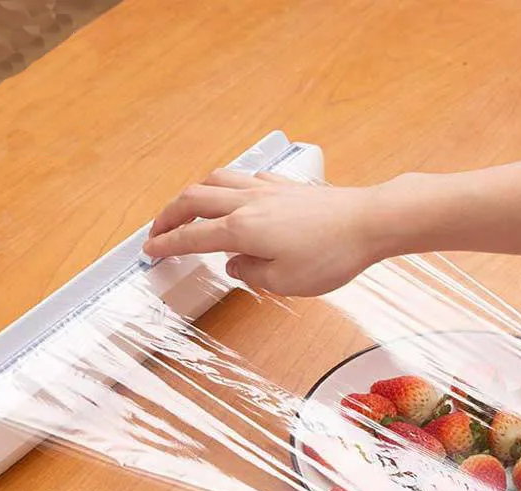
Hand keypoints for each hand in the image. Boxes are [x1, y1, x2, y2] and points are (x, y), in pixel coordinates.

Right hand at [143, 169, 385, 296]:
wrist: (370, 222)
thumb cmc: (332, 254)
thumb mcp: (285, 282)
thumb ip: (250, 274)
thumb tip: (235, 266)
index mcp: (242, 229)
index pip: (192, 237)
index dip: (167, 245)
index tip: (151, 251)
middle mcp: (248, 202)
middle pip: (193, 199)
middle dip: (168, 215)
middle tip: (157, 230)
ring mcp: (267, 189)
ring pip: (216, 180)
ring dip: (193, 194)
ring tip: (186, 208)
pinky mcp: (285, 186)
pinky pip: (243, 177)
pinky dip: (225, 186)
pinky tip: (232, 195)